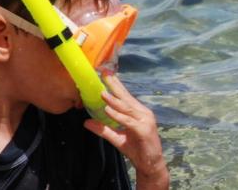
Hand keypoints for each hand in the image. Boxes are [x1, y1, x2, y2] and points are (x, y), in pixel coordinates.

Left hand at [83, 71, 168, 189]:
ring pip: (126, 108)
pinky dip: (118, 116)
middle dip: (115, 84)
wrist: (150, 165)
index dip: (115, 84)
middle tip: (104, 73)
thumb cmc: (136, 149)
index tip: (106, 72)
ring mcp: (145, 120)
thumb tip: (86, 122)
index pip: (124, 95)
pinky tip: (108, 111)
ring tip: (102, 93)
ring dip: (113, 100)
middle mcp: (142, 113)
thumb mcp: (116, 138)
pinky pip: (128, 121)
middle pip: (126, 97)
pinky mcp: (144, 130)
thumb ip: (103, 129)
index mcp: (137, 111)